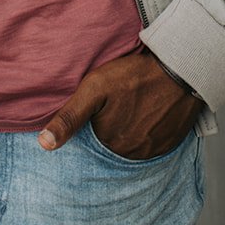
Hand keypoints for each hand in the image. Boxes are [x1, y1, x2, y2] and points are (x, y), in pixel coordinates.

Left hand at [37, 47, 201, 159]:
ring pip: (133, 144)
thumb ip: (69, 117)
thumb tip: (44, 145)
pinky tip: (149, 112)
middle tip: (120, 102)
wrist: (180, 69)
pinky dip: (149, 131)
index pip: (93, 140)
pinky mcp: (170, 144)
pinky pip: (153, 144)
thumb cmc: (134, 75)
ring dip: (131, 130)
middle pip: (113, 143)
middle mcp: (132, 155)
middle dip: (112, 126)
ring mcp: (153, 151)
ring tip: (134, 105)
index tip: (102, 106)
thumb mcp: (94, 88)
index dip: (94, 122)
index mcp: (110, 144)